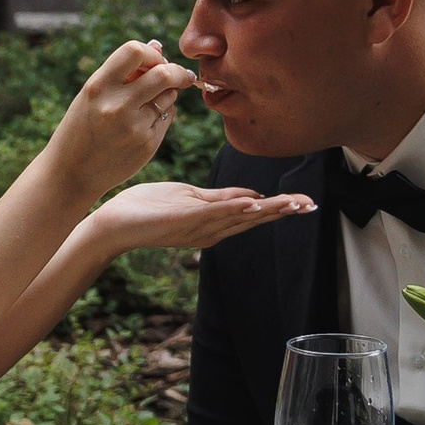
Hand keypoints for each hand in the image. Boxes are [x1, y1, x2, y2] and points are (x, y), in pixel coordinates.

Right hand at [46, 40, 196, 207]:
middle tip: (179, 74)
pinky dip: (163, 113)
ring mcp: (134, 127)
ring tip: (150, 101)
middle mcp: (116, 106)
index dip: (150, 53)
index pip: (134, 50)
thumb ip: (123, 72)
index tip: (154, 60)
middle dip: (176, 71)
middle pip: (163, 74)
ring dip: (168, 93)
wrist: (71, 173)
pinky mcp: (147, 145)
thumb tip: (157, 46)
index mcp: (97, 87)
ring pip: (169, 96)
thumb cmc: (81, 127)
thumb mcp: (92, 95)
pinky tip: (145, 121)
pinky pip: (167, 117)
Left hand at [104, 179, 317, 255]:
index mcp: (215, 222)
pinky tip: (254, 202)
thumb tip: (252, 193)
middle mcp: (212, 230)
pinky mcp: (184, 221)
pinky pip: (214, 214)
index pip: (254, 212)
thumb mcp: (190, 197)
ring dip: (268, 209)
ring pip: (240, 217)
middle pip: (254, 218)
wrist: (114, 222)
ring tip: (293, 203)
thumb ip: (220, 197)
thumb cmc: (148, 207)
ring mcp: (199, 228)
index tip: (306, 202)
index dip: (280, 207)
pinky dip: (235, 208)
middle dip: (283, 211)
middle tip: (310, 205)